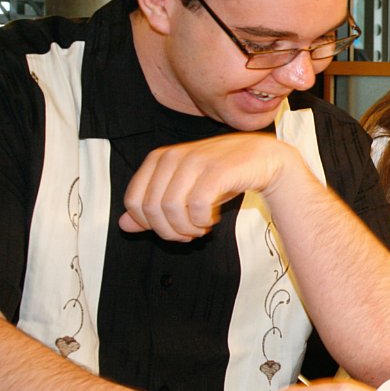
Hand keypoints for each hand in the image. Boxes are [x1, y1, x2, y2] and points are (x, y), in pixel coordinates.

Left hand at [119, 134, 304, 240]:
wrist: (264, 159)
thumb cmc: (222, 176)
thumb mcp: (183, 191)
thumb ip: (153, 207)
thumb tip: (124, 225)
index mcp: (159, 159)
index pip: (133, 201)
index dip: (149, 224)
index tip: (171, 229)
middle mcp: (172, 157)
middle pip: (151, 208)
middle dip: (169, 230)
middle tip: (189, 234)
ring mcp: (194, 161)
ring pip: (171, 208)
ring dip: (186, 228)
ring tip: (201, 227)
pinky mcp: (216, 170)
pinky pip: (196, 205)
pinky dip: (202, 221)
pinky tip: (211, 219)